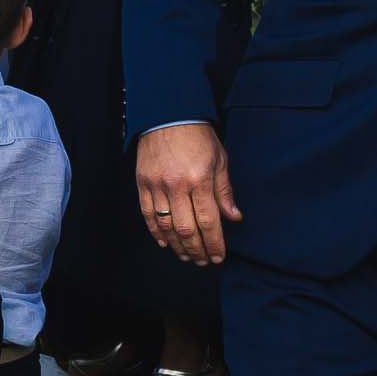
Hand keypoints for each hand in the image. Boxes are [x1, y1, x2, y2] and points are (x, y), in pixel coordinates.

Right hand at [135, 122, 238, 265]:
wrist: (168, 114)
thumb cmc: (198, 136)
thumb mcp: (220, 160)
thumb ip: (225, 192)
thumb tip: (233, 218)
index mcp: (200, 180)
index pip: (209, 221)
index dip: (214, 244)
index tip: (218, 256)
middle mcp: (177, 186)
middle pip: (187, 230)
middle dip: (197, 250)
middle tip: (203, 261)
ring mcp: (157, 185)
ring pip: (166, 226)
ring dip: (177, 246)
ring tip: (187, 257)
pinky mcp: (143, 183)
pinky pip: (148, 215)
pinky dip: (156, 232)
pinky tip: (165, 243)